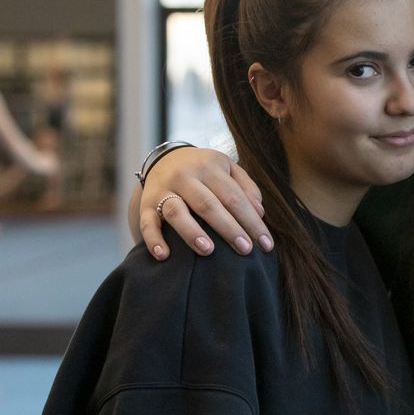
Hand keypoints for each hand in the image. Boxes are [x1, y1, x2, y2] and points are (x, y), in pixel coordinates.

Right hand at [135, 147, 269, 258]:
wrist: (165, 158)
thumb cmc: (206, 170)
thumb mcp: (228, 168)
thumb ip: (246, 187)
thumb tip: (259, 212)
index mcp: (210, 167)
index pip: (235, 197)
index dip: (252, 221)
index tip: (266, 244)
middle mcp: (185, 176)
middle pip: (208, 204)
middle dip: (229, 228)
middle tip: (245, 250)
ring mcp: (163, 189)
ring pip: (176, 211)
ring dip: (192, 232)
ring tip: (208, 251)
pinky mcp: (145, 203)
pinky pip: (147, 222)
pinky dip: (153, 239)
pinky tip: (164, 256)